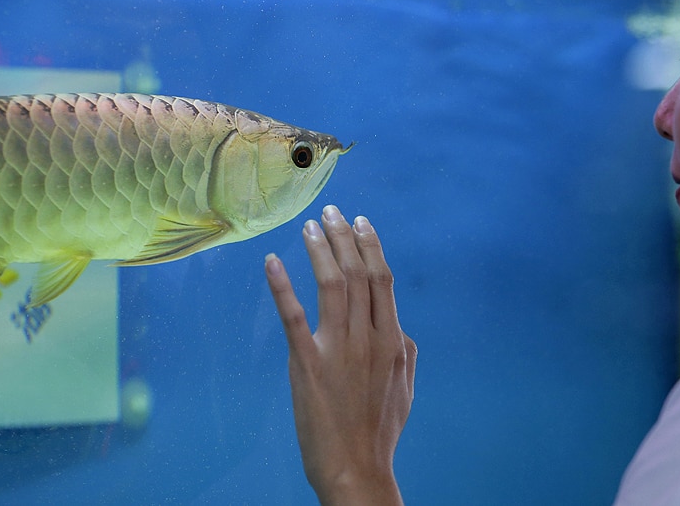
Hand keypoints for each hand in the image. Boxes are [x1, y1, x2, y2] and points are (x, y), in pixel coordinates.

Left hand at [265, 205, 416, 505]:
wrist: (357, 467)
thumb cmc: (380, 431)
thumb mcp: (406, 388)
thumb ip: (406, 354)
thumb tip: (403, 330)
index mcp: (393, 339)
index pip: (382, 279)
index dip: (370, 246)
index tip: (361, 222)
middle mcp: (369, 337)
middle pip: (358, 273)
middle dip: (345, 236)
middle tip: (331, 211)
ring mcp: (339, 348)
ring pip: (332, 284)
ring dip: (319, 249)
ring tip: (309, 226)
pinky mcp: (308, 362)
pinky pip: (293, 315)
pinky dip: (282, 285)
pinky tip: (272, 262)